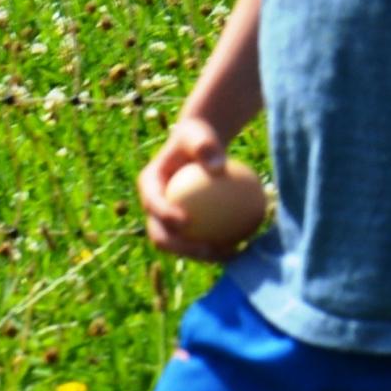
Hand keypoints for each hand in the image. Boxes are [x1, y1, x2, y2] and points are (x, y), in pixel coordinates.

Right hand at [137, 114, 235, 260]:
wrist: (201, 147)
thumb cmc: (199, 138)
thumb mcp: (200, 135)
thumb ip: (205, 146)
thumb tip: (218, 167)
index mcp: (149, 185)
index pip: (152, 203)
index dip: (164, 215)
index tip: (187, 221)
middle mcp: (154, 208)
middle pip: (160, 234)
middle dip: (180, 248)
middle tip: (206, 249)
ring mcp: (168, 220)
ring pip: (181, 245)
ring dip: (202, 255)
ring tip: (228, 254)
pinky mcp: (186, 228)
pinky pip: (200, 241)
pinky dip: (218, 247)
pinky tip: (241, 248)